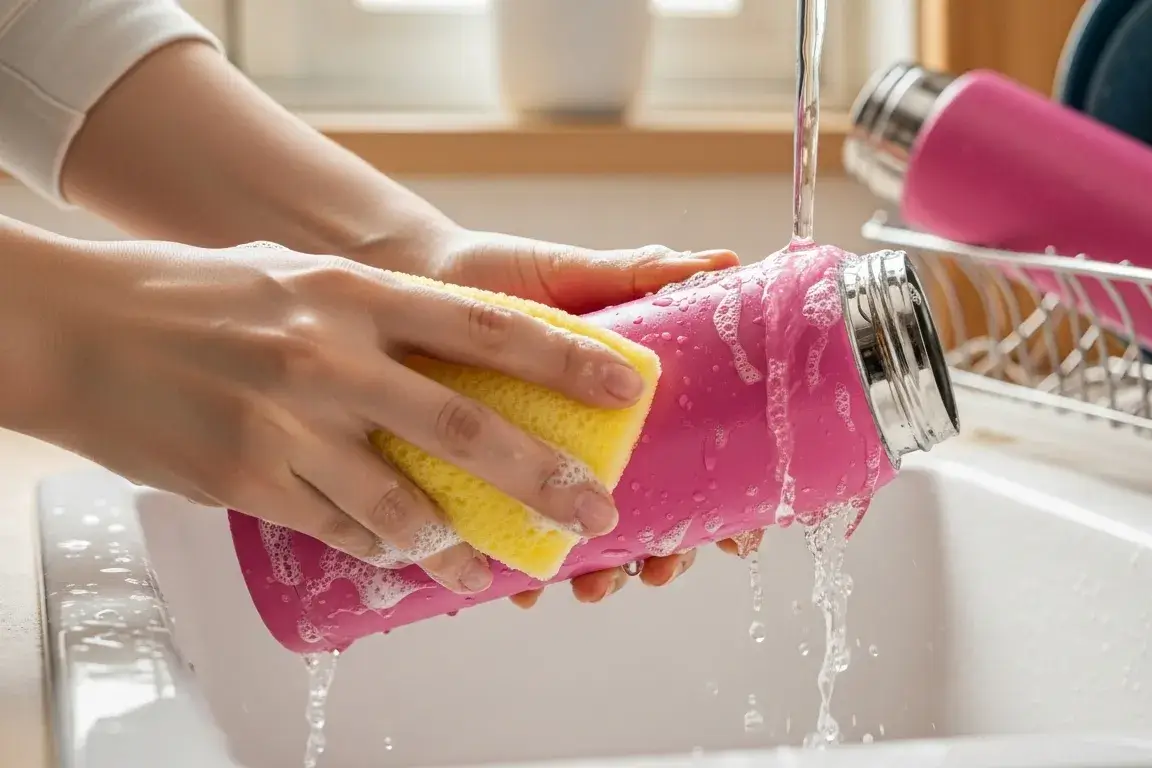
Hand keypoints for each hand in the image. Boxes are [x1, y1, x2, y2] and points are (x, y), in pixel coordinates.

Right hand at [24, 239, 648, 595]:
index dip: (566, 361)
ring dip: (459, 544)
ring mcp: (289, 424)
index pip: (487, 329)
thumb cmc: (200, 295)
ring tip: (494, 567)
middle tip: (593, 515)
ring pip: (403, 505)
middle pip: (467, 430)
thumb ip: (383, 313)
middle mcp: (332, 358)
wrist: (82, 327)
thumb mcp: (305, 278)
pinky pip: (340, 529)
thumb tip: (466, 354)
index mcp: (357, 294)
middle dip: (544, 479)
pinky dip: (384, 551)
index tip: (625, 390)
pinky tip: (410, 562)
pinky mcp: (249, 479)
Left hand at [388, 230, 762, 606]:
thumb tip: (725, 261)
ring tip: (593, 586)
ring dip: (604, 577)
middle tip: (660, 569)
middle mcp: (599, 445)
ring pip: (592, 543)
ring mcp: (545, 469)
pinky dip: (527, 575)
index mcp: (632, 403)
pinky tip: (526, 589)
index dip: (732, 512)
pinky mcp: (486, 485)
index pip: (703, 468)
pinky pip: (515, 544)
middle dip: (667, 556)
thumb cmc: (499, 274)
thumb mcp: (573, 273)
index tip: (739, 539)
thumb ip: (642, 274)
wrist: (408, 276)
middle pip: (658, 519)